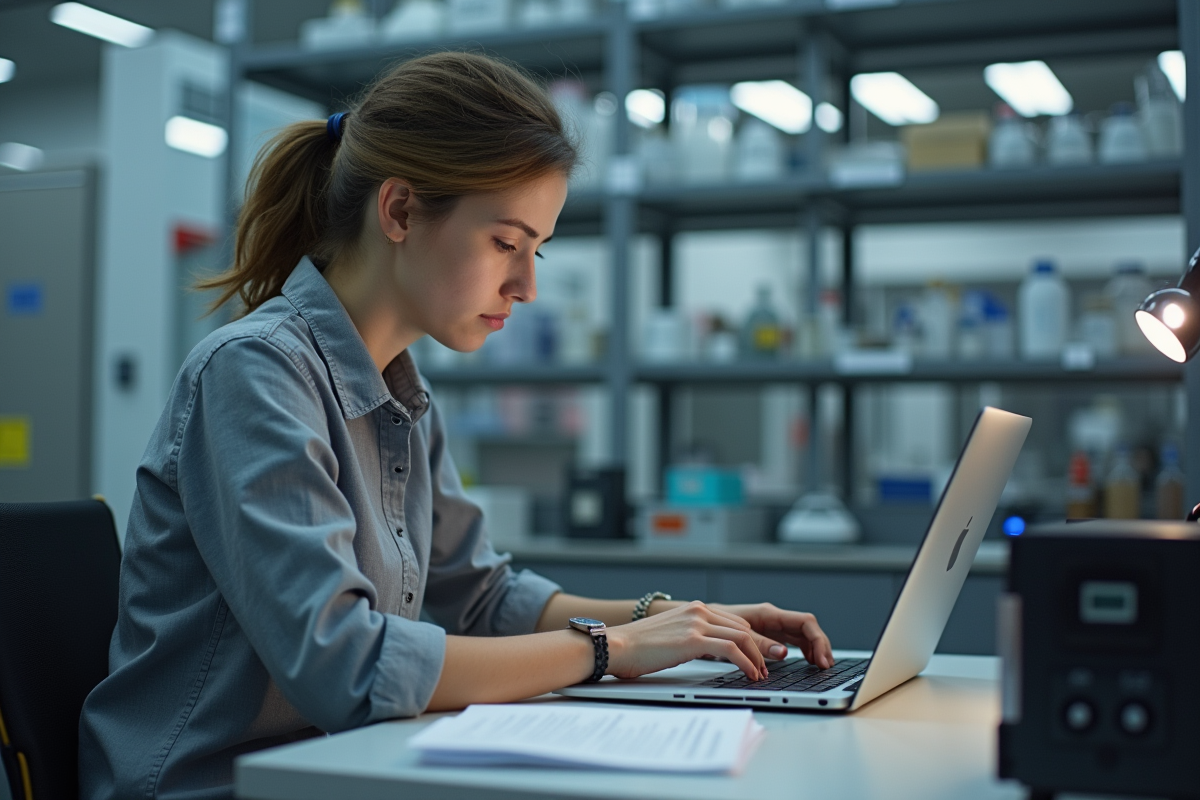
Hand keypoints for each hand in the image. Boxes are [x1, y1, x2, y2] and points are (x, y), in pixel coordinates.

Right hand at [605, 601, 770, 680]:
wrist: (617, 646)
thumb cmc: (637, 646)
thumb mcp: (672, 633)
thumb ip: (692, 635)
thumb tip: (709, 650)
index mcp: (694, 608)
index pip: (735, 622)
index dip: (751, 641)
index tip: (757, 657)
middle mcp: (698, 611)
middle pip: (743, 628)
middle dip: (758, 650)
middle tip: (765, 667)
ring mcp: (696, 623)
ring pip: (742, 637)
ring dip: (756, 658)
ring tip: (760, 675)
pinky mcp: (693, 640)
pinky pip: (731, 650)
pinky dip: (746, 663)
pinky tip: (749, 674)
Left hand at [708, 603, 832, 668]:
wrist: (700, 621)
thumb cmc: (715, 625)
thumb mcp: (737, 636)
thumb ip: (759, 643)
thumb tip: (783, 653)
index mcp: (768, 614)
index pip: (805, 621)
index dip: (818, 640)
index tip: (822, 659)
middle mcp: (774, 618)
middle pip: (808, 628)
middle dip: (822, 646)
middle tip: (827, 667)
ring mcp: (773, 626)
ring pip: (803, 635)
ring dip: (815, 649)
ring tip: (822, 666)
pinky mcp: (769, 634)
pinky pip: (794, 640)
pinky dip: (805, 651)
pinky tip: (809, 662)